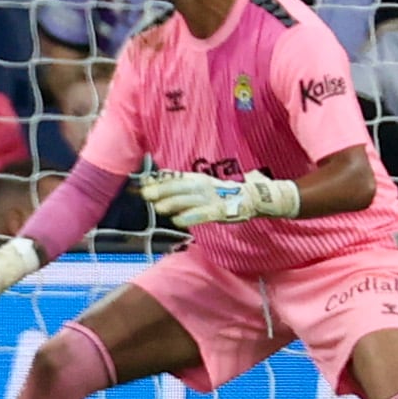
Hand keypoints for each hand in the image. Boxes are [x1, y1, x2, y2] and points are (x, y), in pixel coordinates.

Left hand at [141, 168, 298, 228]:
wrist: (257, 198)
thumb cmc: (224, 194)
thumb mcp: (202, 187)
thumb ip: (181, 186)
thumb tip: (155, 182)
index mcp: (199, 179)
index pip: (176, 178)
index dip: (159, 181)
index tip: (140, 184)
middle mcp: (205, 186)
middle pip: (181, 188)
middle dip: (162, 191)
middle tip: (144, 194)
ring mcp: (214, 198)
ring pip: (191, 200)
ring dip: (174, 203)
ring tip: (158, 207)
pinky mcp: (223, 211)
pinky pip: (205, 214)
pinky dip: (191, 216)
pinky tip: (179, 220)